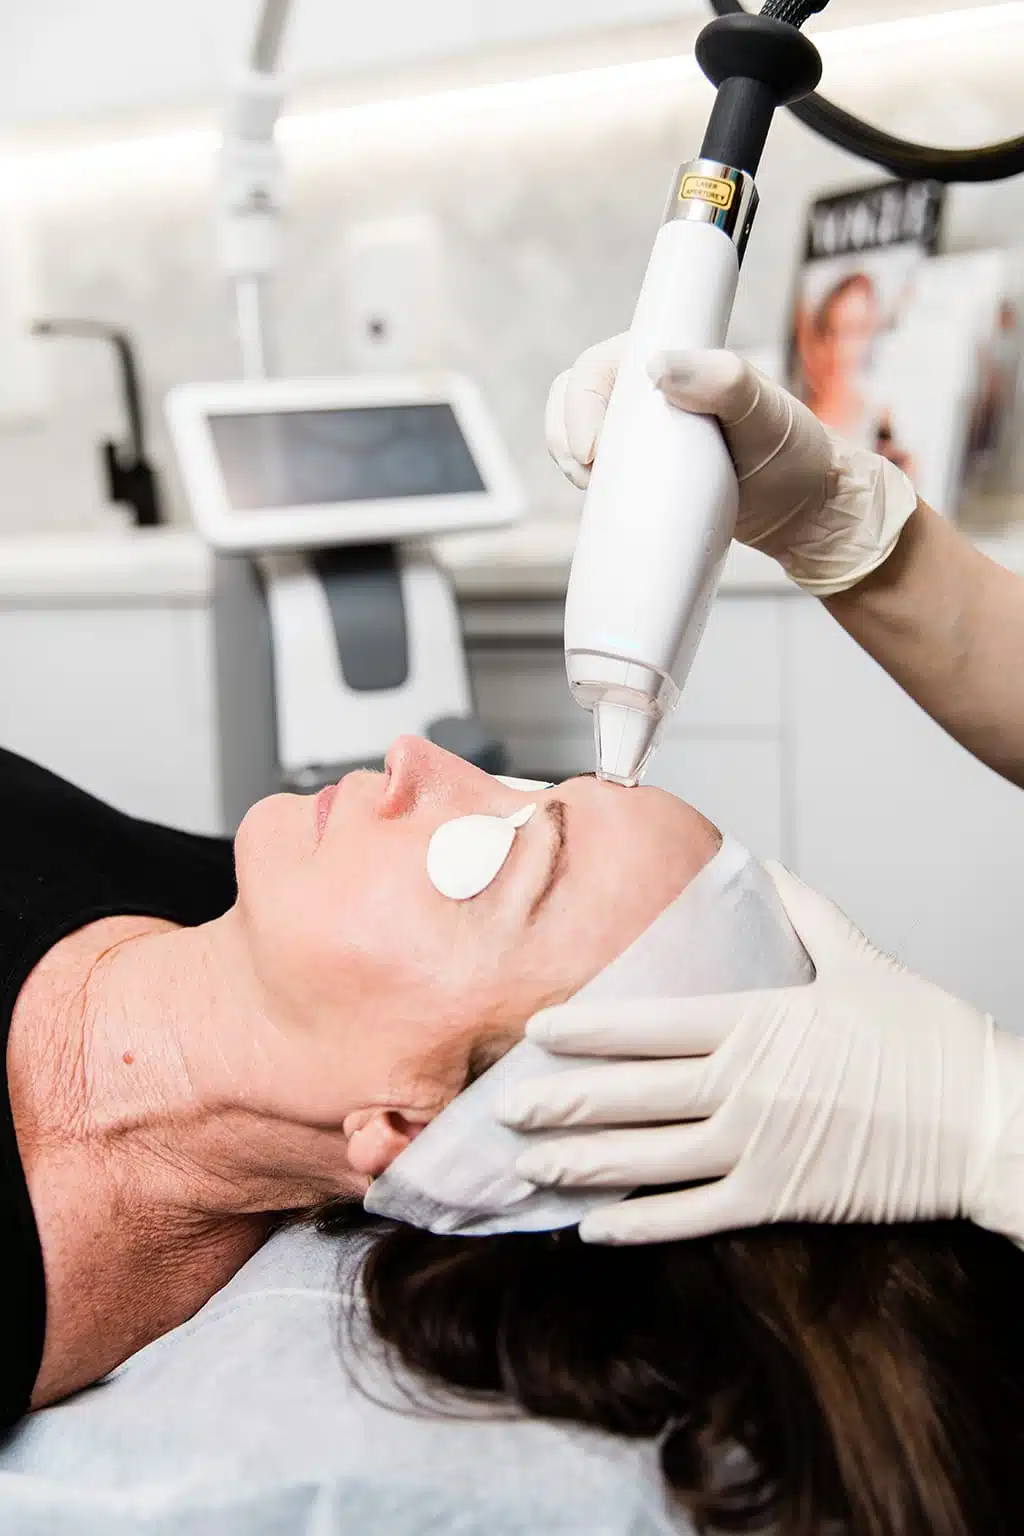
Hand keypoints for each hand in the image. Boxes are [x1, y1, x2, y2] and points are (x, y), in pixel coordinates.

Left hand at [503, 865, 1023, 1247]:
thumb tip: (758, 865)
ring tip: (530, 1165)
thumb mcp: (861, 960)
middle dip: (562, 1099)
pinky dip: (642, 1225)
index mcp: (759, 1021)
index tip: (535, 1030)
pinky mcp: (780, 1199)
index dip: (586, 1028)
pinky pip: (695, 1216)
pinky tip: (596, 1228)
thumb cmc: (927, 1038)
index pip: (650, 1024)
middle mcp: (746, 1085)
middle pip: (633, 1093)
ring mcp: (760, 1147)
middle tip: (503, 1105)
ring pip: (649, 1158)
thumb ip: (802, 911)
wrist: (988, 1121)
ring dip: (584, 1163)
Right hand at [545, 338, 918, 596]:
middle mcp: (650, 390)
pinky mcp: (641, 470)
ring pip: (578, 434)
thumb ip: (722, 380)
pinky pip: (595, 469)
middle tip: (591, 479)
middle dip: (567, 436)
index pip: (600, 365)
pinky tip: (600, 503)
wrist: (807, 511)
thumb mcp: (765, 415)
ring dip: (570, 461)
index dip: (581, 403)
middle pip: (575, 397)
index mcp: (673, 358)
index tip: (592, 451)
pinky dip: (587, 483)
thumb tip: (659, 366)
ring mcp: (642, 432)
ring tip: (595, 493)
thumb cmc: (793, 455)